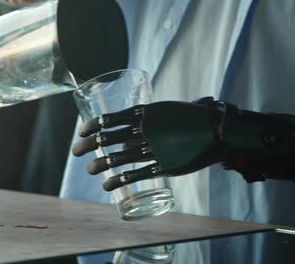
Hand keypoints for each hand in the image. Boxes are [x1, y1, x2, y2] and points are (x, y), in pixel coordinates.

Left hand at [72, 98, 227, 190]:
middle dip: (89, 145)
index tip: (82, 131)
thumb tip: (137, 115)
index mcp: (146, 113)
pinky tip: (108, 185)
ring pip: (119, 158)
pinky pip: (136, 174)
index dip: (93, 126)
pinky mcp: (163, 166)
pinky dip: (119, 180)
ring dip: (100, 165)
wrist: (218, 130)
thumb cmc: (194, 116)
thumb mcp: (168, 108)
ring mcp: (154, 149)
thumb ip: (151, 114)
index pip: (111, 118)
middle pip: (109, 138)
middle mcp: (146, 130)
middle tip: (76, 151)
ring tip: (89, 170)